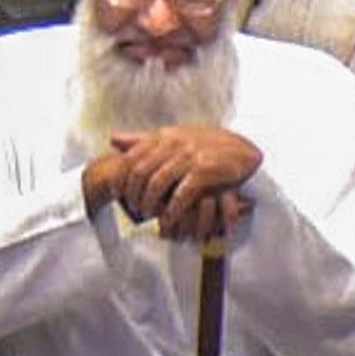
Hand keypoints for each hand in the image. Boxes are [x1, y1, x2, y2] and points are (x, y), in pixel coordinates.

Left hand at [96, 125, 262, 239]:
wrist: (242, 147)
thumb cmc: (204, 144)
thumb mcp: (173, 136)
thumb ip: (143, 139)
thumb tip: (112, 139)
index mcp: (162, 136)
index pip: (131, 157)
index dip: (120, 178)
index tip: (116, 194)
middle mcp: (173, 143)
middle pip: (140, 172)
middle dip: (133, 194)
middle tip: (132, 209)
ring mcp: (189, 156)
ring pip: (157, 183)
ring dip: (150, 203)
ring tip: (147, 215)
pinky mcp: (205, 169)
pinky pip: (182, 193)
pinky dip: (172, 208)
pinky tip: (168, 219)